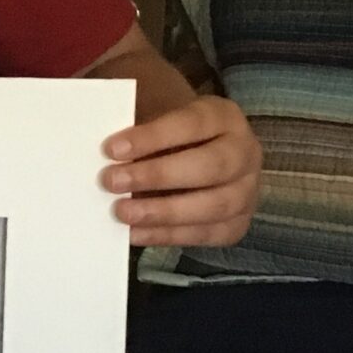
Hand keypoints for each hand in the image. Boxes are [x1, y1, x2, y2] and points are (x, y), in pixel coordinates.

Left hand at [101, 96, 261, 246]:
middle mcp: (245, 153)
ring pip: (214, 205)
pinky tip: (135, 233)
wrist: (196, 155)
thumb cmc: (167, 135)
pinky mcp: (236, 224)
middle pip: (210, 166)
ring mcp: (246, 191)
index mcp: (223, 117)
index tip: (112, 149)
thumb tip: (106, 151)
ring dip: (164, 212)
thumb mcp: (156, 117)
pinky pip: (205, 233)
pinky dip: (168, 235)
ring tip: (122, 212)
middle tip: (112, 181)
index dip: (152, 137)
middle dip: (158, 176)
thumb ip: (138, 131)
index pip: (191, 124)